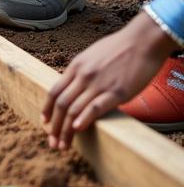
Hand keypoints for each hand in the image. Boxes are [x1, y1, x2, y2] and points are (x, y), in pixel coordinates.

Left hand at [42, 13, 176, 148]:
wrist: (141, 41)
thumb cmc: (118, 48)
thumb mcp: (91, 56)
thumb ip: (81, 71)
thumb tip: (74, 85)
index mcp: (75, 67)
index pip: (54, 91)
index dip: (48, 109)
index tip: (45, 123)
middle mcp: (83, 76)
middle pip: (61, 104)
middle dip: (54, 126)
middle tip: (52, 142)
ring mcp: (98, 84)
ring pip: (74, 109)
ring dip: (66, 130)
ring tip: (63, 145)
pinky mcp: (117, 92)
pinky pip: (95, 107)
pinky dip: (84, 119)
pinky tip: (78, 130)